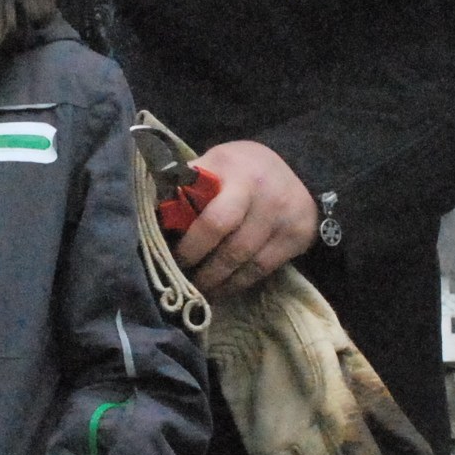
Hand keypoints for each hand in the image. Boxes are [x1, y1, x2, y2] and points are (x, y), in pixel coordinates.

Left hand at [174, 140, 319, 296]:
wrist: (298, 169)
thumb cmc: (242, 170)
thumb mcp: (216, 164)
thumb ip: (189, 186)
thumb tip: (156, 220)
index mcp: (232, 170)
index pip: (210, 216)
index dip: (189, 244)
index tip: (171, 257)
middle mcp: (261, 192)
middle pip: (228, 243)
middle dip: (201, 266)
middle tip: (182, 280)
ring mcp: (282, 216)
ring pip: (243, 261)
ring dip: (217, 281)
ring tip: (198, 290)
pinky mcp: (296, 236)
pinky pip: (261, 269)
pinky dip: (238, 283)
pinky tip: (222, 288)